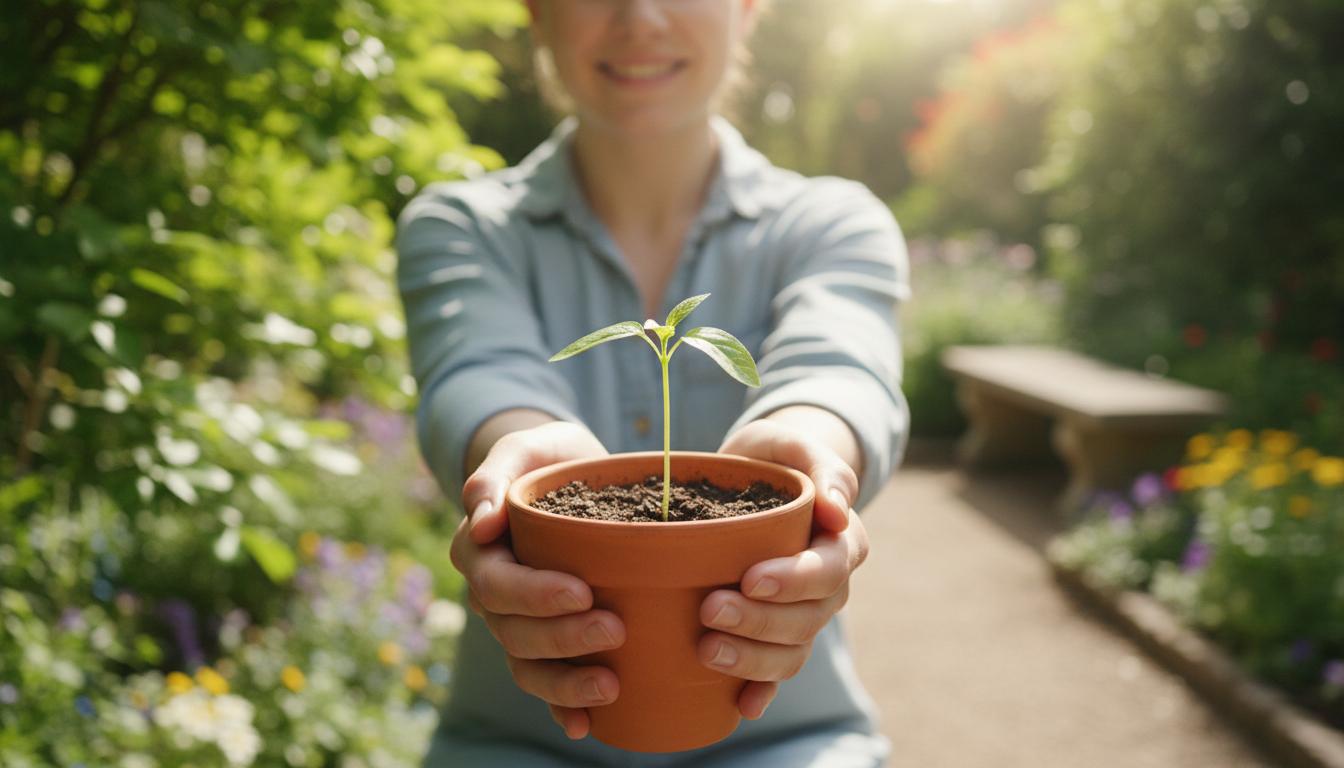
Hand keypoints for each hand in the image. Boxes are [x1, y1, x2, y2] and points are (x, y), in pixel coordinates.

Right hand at [451, 421, 623, 739]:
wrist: (577, 477)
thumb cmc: (552, 458)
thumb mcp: (529, 446)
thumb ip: (498, 471)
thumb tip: (481, 520)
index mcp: (480, 548)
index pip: (496, 582)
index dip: (534, 594)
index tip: (582, 590)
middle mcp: (493, 593)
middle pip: (513, 630)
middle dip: (562, 636)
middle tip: (615, 627)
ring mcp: (518, 622)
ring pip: (526, 664)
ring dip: (564, 681)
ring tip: (611, 685)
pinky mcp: (548, 640)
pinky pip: (546, 683)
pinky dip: (563, 707)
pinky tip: (587, 724)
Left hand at [707, 419, 870, 718]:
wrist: (749, 480)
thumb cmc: (770, 458)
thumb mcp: (790, 443)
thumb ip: (821, 464)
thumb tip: (836, 509)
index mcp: (841, 540)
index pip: (830, 569)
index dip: (795, 579)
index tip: (751, 577)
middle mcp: (828, 585)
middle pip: (809, 617)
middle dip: (761, 620)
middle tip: (710, 609)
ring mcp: (803, 615)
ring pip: (793, 650)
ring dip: (753, 658)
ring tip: (706, 650)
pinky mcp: (773, 635)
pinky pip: (776, 672)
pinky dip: (761, 690)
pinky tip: (741, 704)